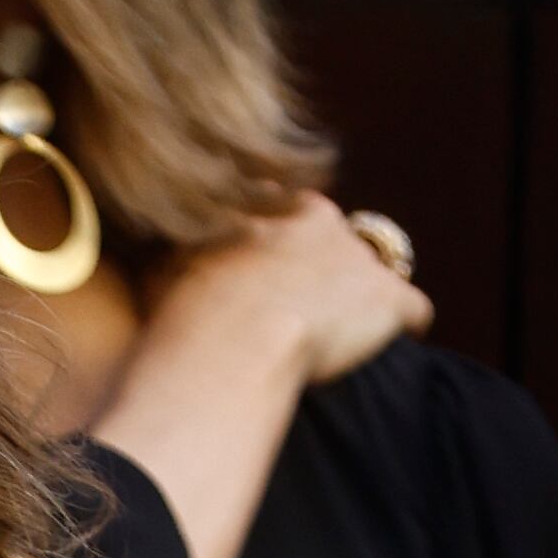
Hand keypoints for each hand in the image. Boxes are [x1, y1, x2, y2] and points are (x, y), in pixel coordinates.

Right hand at [95, 195, 432, 557]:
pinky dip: (403, 327)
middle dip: (330, 267)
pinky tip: (386, 346)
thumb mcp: (168, 270)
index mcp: (273, 211)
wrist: (236, 340)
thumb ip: (173, 258)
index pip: (289, 212)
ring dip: (365, 297)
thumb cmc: (189, 311)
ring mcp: (362, 261)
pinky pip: (414, 310)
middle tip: (308, 305)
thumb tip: (144, 259)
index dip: (282, 246)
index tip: (269, 274)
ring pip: (380, 268)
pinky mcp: (392, 302)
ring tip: (348, 329)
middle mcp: (325, 222)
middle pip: (340, 236)